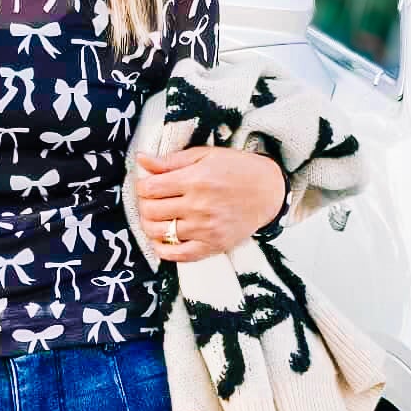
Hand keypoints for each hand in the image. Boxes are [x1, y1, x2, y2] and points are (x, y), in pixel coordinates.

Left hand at [134, 145, 286, 260]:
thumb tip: (142, 159)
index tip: (147, 185)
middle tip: (150, 201)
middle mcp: (199, 206)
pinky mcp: (212, 246)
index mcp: (195, 180)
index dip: (142, 187)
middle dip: (144, 205)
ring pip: (159, 232)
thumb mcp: (205, 156)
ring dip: (149, 225)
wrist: (269, 191)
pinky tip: (163, 239)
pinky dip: (163, 249)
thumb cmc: (237, 170)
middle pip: (150, 211)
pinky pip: (177, 255)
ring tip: (156, 217)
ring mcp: (205, 229)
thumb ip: (171, 160)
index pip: (150, 188)